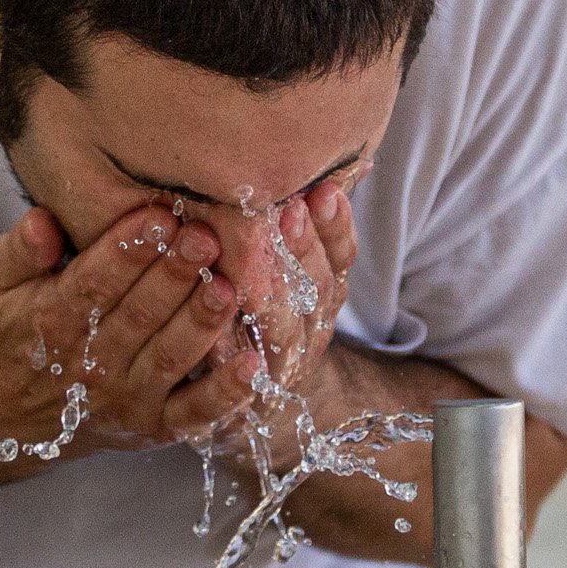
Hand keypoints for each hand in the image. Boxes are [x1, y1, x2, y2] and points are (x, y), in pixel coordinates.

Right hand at [0, 204, 261, 458]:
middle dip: (173, 275)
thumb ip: (19, 251)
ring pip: (169, 358)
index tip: (158, 215)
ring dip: (201, 324)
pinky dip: (225, 395)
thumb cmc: (20, 331)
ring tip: (228, 286)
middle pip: (137, 316)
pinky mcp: (156, 426)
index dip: (126, 250)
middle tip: (205, 236)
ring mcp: (127, 398)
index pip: (92, 282)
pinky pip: (194, 414)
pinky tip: (253, 365)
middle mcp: (91, 363)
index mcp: (53, 320)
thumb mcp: (2, 286)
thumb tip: (43, 221)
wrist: (15, 413)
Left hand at [232, 182, 360, 400]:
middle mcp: (309, 332)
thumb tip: (352, 161)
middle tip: (287, 211)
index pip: (340, 257)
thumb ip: (304, 217)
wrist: (242, 407)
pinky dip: (232, 364)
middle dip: (303, 249)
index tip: (324, 190)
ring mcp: (282, 369)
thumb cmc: (252, 310)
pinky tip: (214, 339)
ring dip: (270, 299)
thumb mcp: (281, 258)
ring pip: (286, 334)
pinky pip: (246, 383)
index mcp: (321, 295)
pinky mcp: (245, 402)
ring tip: (246, 266)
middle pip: (317, 290)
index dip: (335, 227)